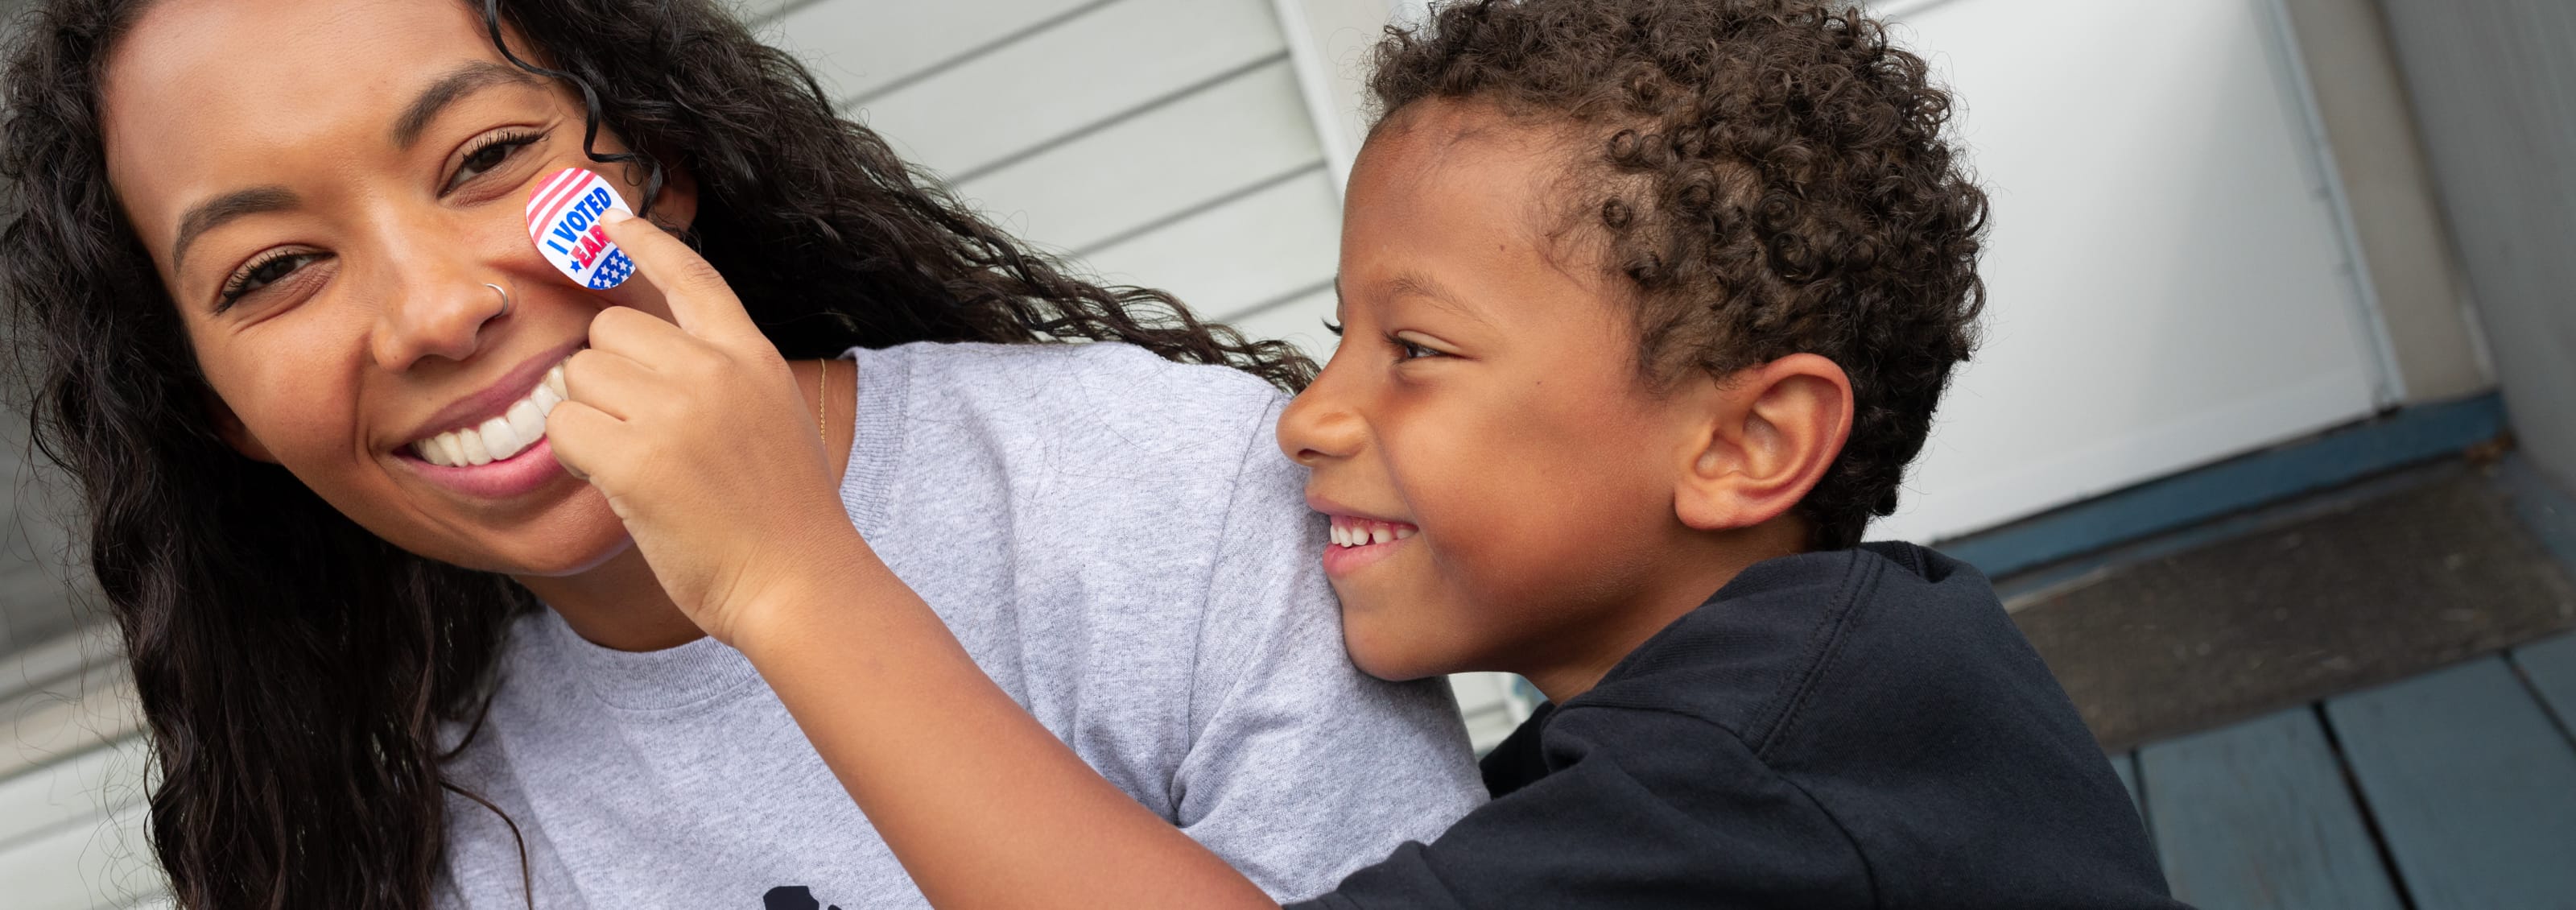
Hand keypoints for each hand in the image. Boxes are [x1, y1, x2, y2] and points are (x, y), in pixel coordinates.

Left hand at [543, 208, 856, 644]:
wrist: (801, 582)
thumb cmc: (784, 517)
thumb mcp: (775, 417)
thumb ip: (725, 375)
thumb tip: (653, 352)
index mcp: (751, 356)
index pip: (691, 277)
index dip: (644, 243)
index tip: (609, 222)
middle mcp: (715, 370)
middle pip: (611, 330)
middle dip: (608, 379)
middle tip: (641, 434)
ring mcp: (677, 412)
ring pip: (581, 376)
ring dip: (591, 418)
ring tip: (637, 465)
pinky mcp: (638, 459)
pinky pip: (566, 427)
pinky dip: (576, 456)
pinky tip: (616, 484)